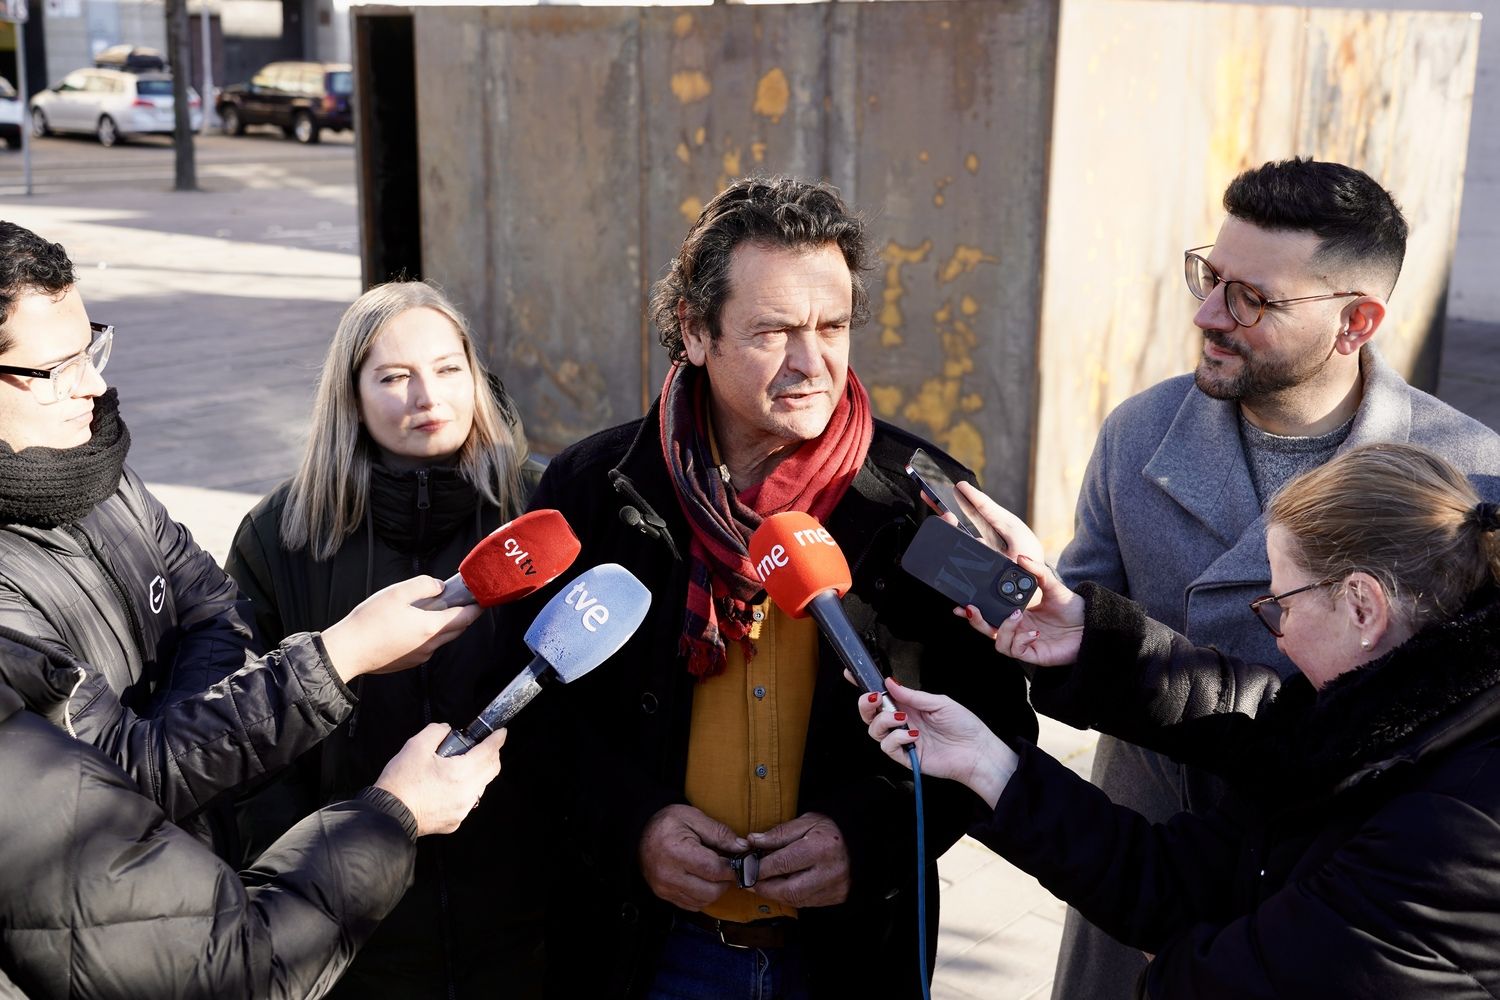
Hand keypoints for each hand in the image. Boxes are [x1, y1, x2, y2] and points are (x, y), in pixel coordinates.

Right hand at [321, 576, 482, 681]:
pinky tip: (414, 623)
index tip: (482, 598)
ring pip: (442, 638)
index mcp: (432, 627)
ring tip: (435, 608)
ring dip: (445, 625)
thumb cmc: (370, 620)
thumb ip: (424, 585)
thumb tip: (440, 587)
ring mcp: (420, 656)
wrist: (347, 651)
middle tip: (462, 599)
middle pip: (457, 629)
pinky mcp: (408, 662)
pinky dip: (429, 634)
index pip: (466, 618)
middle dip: (464, 615)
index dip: (477, 607)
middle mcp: (430, 645)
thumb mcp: (397, 592)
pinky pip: (427, 646)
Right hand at [374, 723, 503, 835]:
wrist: (388, 814)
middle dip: (492, 755)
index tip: (500, 733)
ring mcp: (462, 810)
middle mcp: (466, 793)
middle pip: (491, 770)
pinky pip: (468, 802)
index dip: (497, 740)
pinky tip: (450, 785)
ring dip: (478, 773)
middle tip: (484, 746)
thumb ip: (436, 732)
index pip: (489, 752)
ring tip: (461, 765)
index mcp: (460, 773)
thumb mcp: (415, 746)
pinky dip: (465, 790)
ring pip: (481, 787)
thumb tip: (446, 730)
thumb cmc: (401, 782)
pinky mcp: (454, 821)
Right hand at [639, 804, 747, 909]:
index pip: (714, 870)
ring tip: (714, 872)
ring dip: (715, 889)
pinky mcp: (664, 896)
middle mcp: (669, 875)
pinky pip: (692, 905)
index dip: (732, 868)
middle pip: (711, 891)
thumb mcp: (693, 817)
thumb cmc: (667, 822)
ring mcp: (665, 889)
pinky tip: (702, 879)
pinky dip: (702, 896)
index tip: (740, 862)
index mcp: (677, 852)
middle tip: (727, 866)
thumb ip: (719, 833)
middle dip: (725, 881)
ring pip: (703, 901)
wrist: (639, 832)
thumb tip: (743, 848)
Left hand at [746, 813, 849, 907]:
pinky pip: (805, 903)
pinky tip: (780, 887)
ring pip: (795, 900)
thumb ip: (779, 833)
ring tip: (761, 883)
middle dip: (764, 887)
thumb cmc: (828, 830)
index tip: (744, 868)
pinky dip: (789, 896)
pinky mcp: (835, 898)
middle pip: (788, 889)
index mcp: (822, 848)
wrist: (858, 843)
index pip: (783, 863)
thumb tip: (752, 841)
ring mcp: (835, 888)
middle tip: (748, 882)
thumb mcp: (805, 822)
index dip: (759, 868)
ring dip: (774, 894)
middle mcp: (830, 872)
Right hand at [857, 678, 1016, 808]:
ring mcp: (901, 739)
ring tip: (902, 718)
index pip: (881, 695)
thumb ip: (912, 695)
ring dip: (884, 721)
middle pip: (869, 714)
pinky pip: (887, 747)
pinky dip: (896, 738)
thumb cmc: (964, 725)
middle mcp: (901, 722)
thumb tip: (889, 682)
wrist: (977, 752)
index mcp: (908, 706)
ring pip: (874, 730)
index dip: (863, 685)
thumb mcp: (939, 702)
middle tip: (875, 698)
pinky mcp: (905, 756)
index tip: (850, 674)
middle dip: (865, 704)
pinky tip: (912, 735)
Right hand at [944, 487, 1085, 665]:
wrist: (1091, 626)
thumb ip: (1037, 571)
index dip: (972, 609)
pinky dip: (1019, 639)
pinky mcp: (1032, 654)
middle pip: (985, 628)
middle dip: (975, 620)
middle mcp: (1016, 628)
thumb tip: (1020, 557)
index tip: (961, 601)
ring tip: (1017, 615)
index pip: (988, 612)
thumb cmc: (1072, 608)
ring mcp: (1023, 642)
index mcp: (1015, 612)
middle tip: (971, 608)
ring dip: (1003, 628)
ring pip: (997, 641)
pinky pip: (1015, 650)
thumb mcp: (1053, 585)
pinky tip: (1033, 632)